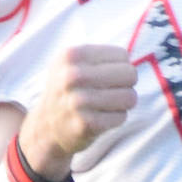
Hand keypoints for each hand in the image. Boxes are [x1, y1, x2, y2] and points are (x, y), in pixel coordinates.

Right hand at [19, 43, 136, 176]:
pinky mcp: (87, 124)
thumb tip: (134, 59)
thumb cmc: (69, 89)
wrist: (47, 125)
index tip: (107, 75)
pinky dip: (116, 118)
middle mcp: (73, 76)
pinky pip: (122, 116)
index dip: (120, 66)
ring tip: (105, 104)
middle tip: (110, 91)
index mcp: (72, 55)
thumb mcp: (72, 63)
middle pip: (130, 74)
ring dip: (123, 103)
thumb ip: (101, 56)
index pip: (122, 55)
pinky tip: (100, 117)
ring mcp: (79, 101)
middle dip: (126, 84)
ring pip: (130, 97)